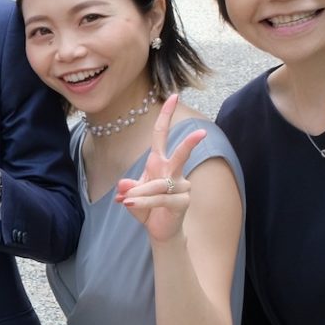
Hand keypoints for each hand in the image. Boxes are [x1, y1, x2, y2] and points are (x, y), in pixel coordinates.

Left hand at [115, 94, 205, 242]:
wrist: (159, 229)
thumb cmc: (147, 206)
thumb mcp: (132, 194)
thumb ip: (129, 187)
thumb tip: (123, 184)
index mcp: (159, 162)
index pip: (162, 135)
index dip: (166, 115)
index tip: (173, 95)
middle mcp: (173, 171)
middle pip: (180, 154)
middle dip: (189, 144)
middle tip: (201, 132)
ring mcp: (181, 186)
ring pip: (159, 184)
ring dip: (139, 192)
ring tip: (126, 200)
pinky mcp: (182, 202)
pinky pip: (160, 199)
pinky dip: (142, 201)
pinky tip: (128, 204)